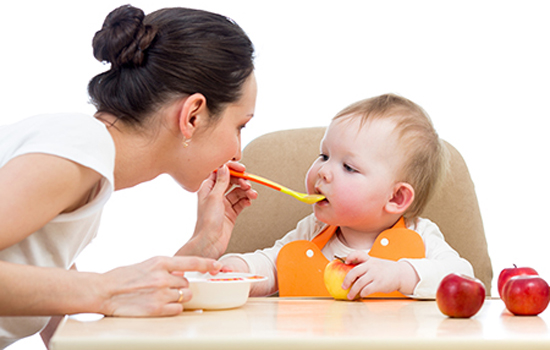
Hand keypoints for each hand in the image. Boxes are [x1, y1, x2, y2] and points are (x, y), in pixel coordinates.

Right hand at [99, 256, 221, 315]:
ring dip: (177, 298)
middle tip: (166, 288)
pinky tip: (161, 306)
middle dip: (180, 286)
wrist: (103, 291)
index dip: (207, 264)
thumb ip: (164, 268)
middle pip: (187, 283)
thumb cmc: (122, 277)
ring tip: (161, 297)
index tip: (217, 266)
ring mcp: (160, 293)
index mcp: (160, 261)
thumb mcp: (146, 265)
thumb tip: (179, 274)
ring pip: (184, 296)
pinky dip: (173, 309)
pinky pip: (177, 310)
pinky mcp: (156, 309)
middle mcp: (163, 277)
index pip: (190, 262)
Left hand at [179, 163, 257, 258]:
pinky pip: (241, 202)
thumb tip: (224, 167)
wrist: (210, 242)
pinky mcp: (231, 213)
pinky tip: (249, 202)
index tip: (241, 169)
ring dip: (246, 191)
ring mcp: (224, 204)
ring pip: (238, 192)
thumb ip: (221, 181)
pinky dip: (246, 200)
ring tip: (252, 195)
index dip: (231, 169)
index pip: (220, 172)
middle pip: (231, 181)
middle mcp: (215, 195)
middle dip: (241, 181)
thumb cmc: (207, 222)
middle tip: (248, 184)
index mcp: (207, 188)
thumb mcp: (214, 197)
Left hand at [341, 251, 418, 299]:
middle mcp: (371, 266)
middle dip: (346, 280)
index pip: (358, 254)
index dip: (350, 256)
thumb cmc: (386, 270)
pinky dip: (362, 293)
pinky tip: (361, 295)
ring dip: (352, 291)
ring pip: (359, 284)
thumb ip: (366, 266)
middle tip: (343, 286)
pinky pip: (366, 290)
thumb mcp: (376, 263)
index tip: (346, 262)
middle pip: (354, 272)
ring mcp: (375, 275)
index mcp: (369, 260)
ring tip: (349, 296)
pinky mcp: (379, 284)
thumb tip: (352, 275)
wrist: (401, 274)